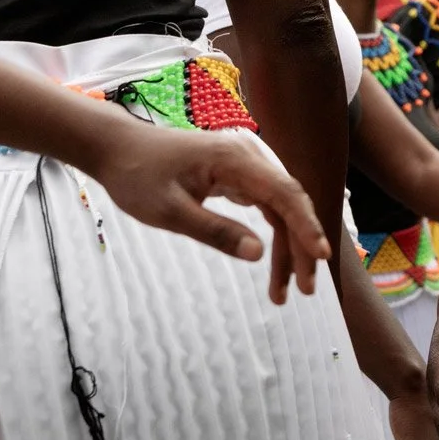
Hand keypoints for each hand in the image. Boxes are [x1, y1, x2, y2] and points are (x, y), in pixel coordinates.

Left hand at [87, 119, 333, 299]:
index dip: (307, 226)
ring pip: (279, 208)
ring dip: (288, 246)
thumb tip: (259, 254)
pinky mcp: (236, 176)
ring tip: (285, 290)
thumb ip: (215, 232)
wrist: (118, 149)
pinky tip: (272, 262)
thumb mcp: (170, 212)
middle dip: (301, 247)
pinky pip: (265, 206)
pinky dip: (273, 234)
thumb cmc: (138, 176)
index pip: (285, 194)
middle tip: (304, 290)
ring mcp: (243, 166)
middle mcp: (247, 158)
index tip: (320, 258)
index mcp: (234, 161)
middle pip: (289, 204)